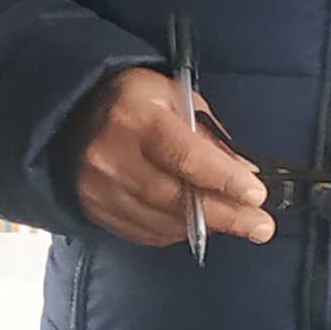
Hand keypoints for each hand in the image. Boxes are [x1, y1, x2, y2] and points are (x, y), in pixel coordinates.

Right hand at [70, 66, 273, 248]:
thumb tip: (246, 172)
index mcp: (135, 119)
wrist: (69, 113)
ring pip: (162, 221)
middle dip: (225, 215)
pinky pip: (145, 232)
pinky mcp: (95, 210)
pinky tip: (199, 225)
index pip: (184, 155)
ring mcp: (100, 189)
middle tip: (261, 226)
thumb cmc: (133, 99)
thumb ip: (209, 135)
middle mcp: (112, 158)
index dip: (223, 178)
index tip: (257, 194)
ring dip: (206, 227)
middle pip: (175, 197)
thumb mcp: (174, 96)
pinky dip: (177, 232)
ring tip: (239, 225)